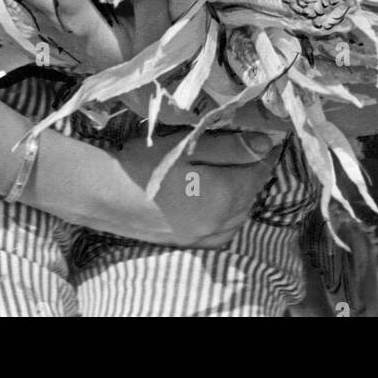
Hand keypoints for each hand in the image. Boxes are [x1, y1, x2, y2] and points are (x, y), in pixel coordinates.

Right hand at [107, 129, 282, 248]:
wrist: (104, 194)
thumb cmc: (146, 163)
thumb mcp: (188, 146)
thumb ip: (229, 146)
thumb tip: (266, 143)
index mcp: (223, 196)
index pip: (258, 172)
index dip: (267, 152)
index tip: (272, 136)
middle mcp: (219, 223)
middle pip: (251, 195)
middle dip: (257, 172)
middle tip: (255, 148)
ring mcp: (202, 237)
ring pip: (239, 216)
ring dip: (245, 194)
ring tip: (240, 171)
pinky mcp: (187, 242)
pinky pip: (222, 231)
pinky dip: (230, 216)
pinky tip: (222, 202)